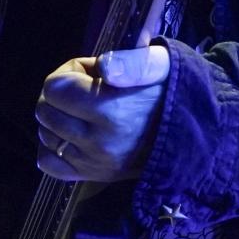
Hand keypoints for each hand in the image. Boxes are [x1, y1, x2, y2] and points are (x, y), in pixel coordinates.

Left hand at [35, 44, 170, 181]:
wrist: (193, 134)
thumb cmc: (169, 92)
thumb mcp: (160, 64)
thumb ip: (131, 62)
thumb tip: (103, 67)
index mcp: (111, 110)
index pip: (54, 87)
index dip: (68, 72)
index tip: (91, 73)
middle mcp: (98, 142)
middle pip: (45, 109)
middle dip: (61, 93)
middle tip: (88, 89)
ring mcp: (94, 163)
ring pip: (45, 134)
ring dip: (58, 117)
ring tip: (86, 111)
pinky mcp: (93, 177)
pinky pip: (48, 162)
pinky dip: (52, 145)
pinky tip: (69, 134)